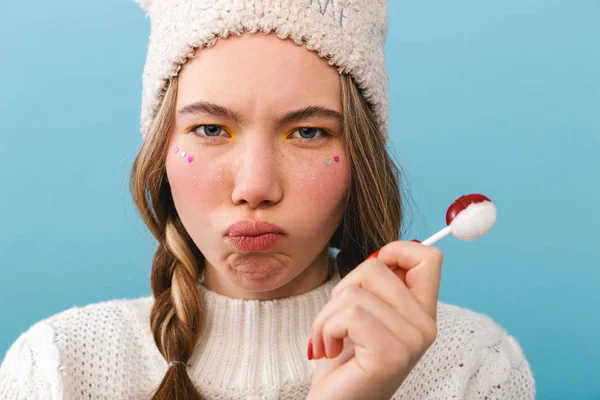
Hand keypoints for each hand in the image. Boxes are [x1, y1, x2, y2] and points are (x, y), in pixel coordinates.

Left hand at [306, 240, 443, 399]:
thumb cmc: (343, 360)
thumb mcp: (363, 313)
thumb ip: (378, 285)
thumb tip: (380, 254)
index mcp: (422, 312)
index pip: (429, 257)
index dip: (395, 251)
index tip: (368, 274)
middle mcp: (425, 326)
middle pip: (376, 266)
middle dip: (342, 289)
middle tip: (338, 322)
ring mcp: (412, 341)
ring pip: (355, 291)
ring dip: (326, 315)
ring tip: (330, 340)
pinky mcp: (391, 354)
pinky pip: (349, 314)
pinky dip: (325, 329)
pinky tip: (328, 350)